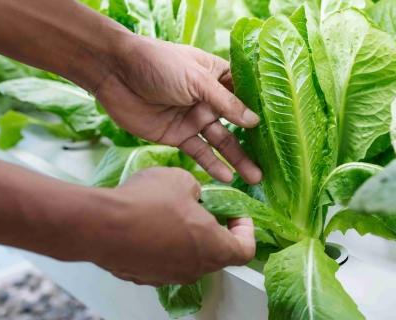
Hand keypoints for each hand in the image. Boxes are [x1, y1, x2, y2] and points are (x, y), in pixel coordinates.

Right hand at [94, 167, 255, 285]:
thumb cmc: (148, 202)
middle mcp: (196, 270)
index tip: (235, 214)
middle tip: (201, 208)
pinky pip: (161, 261)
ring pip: (187, 258)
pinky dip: (161, 246)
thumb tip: (192, 196)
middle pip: (216, 253)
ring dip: (186, 238)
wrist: (99, 225)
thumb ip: (196, 190)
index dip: (246, 231)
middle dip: (213, 230)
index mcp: (215, 249)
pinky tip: (146, 225)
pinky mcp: (144, 277)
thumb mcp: (181, 180)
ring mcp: (168, 277)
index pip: (246, 250)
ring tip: (170, 213)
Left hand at [95, 35, 262, 184]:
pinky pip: (199, 152)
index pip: (246, 95)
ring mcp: (193, 118)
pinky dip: (212, 165)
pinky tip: (227, 178)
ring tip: (255, 177)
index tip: (282, 129)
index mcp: (217, 77)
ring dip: (237, 159)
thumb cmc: (157, 64)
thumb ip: (226, 103)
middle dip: (254, 143)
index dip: (263, 111)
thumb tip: (254, 122)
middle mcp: (209, 99)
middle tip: (273, 163)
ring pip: (221, 142)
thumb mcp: (197, 80)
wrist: (113, 72)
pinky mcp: (177, 135)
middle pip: (237, 124)